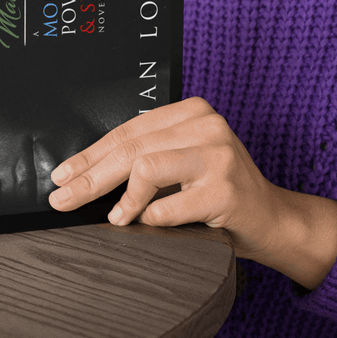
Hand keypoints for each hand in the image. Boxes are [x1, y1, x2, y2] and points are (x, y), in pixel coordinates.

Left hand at [48, 97, 336, 289]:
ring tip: (115, 218)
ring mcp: (219, 155)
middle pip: (130, 149)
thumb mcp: (183, 164)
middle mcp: (207, 125)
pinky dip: (151, 218)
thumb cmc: (220, 194)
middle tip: (63, 199)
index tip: (62, 174)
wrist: (274, 220)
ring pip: (146, 167)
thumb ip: (146, 158)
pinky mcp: (226, 190)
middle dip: (90, 177)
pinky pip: (170, 206)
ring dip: (122, 199)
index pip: (127, 131)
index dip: (89, 154)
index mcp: (191, 112)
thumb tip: (82, 176)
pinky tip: (147, 225)